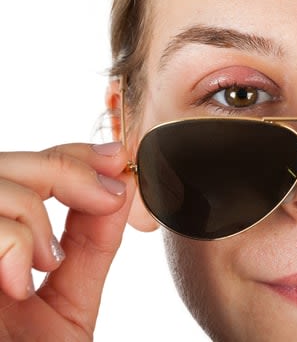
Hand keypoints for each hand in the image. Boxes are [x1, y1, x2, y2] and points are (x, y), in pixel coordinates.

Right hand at [0, 142, 131, 340]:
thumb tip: (120, 187)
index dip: (73, 154)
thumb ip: (90, 246)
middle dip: (67, 168)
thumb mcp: (68, 306)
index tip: (120, 160)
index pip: (26, 169)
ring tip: (44, 264)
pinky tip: (17, 283)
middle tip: (108, 196)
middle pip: (6, 165)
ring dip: (31, 212)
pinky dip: (8, 240)